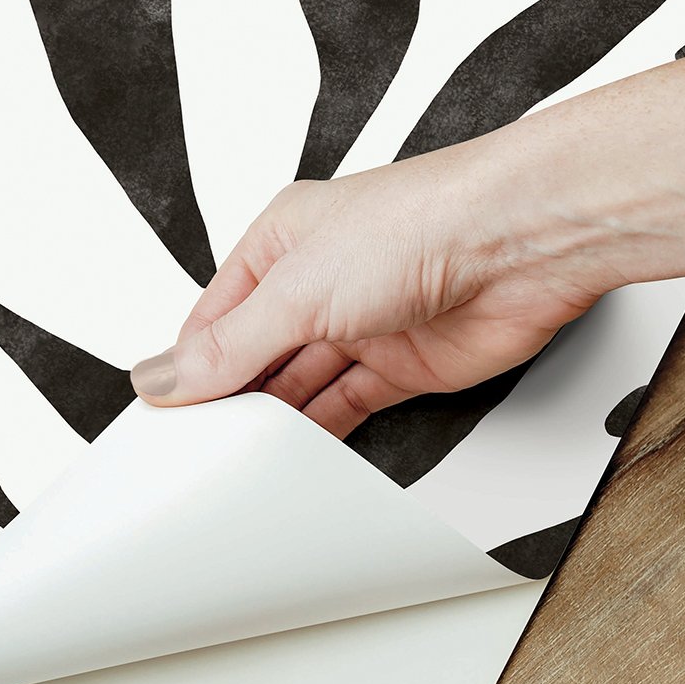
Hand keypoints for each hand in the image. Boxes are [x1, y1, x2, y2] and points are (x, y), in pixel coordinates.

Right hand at [130, 145, 618, 438]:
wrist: (521, 243)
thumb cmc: (419, 224)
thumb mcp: (297, 289)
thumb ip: (231, 345)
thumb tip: (165, 375)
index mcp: (281, 241)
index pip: (215, 316)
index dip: (189, 365)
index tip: (164, 414)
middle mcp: (321, 280)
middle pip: (257, 353)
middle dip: (231, 396)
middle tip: (197, 447)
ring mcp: (364, 323)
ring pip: (302, 383)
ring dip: (276, 419)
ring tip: (239, 459)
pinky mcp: (406, 363)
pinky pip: (350, 405)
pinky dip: (324, 432)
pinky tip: (297, 455)